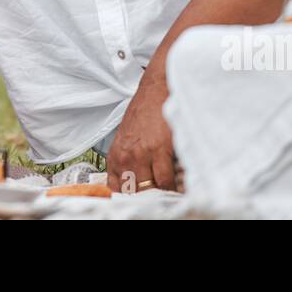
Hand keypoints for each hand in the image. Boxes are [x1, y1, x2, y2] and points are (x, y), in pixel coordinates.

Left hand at [107, 67, 179, 192]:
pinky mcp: (159, 150)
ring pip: (150, 189)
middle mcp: (125, 157)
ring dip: (160, 193)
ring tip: (168, 195)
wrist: (155, 89)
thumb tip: (133, 185)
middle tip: (156, 200)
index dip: (129, 198)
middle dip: (145, 198)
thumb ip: (126, 162)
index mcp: (115, 156)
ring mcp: (141, 154)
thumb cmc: (144, 113)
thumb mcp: (126, 138)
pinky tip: (176, 185)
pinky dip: (171, 186)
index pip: (117, 190)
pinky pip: (165, 180)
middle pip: (134, 192)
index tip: (139, 202)